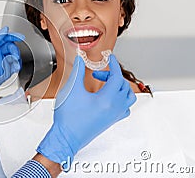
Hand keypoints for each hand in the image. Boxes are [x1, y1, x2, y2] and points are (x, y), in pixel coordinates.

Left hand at [0, 27, 23, 111]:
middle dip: (14, 50)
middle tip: (14, 56)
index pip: (3, 38)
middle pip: (10, 47)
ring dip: (16, 59)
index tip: (21, 37)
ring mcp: (0, 63)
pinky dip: (16, 66)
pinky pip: (14, 66)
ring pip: (13, 56)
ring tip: (14, 64)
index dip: (12, 36)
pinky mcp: (4, 73)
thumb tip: (5, 30)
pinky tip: (14, 69)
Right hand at [36, 54, 135, 168]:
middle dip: (112, 75)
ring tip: (106, 83)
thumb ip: (77, 72)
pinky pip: (124, 107)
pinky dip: (121, 99)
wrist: (66, 137)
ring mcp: (114, 115)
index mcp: (107, 99)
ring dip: (120, 86)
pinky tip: (109, 97)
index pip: (117, 76)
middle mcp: (114, 108)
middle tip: (98, 73)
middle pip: (123, 85)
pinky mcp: (111, 121)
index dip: (114, 64)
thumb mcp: (71, 90)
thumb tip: (80, 61)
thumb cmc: (68, 118)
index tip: (110, 58)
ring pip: (128, 97)